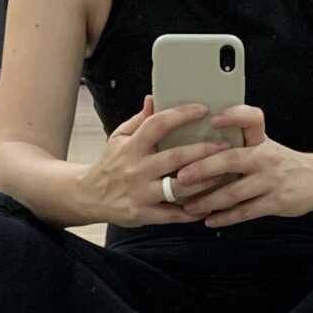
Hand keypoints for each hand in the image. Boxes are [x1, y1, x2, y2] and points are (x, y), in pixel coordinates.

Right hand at [82, 96, 220, 227]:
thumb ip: (139, 120)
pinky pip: (174, 214)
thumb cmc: (109, 164)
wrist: (87, 195)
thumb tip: (154, 98)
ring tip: (223, 174)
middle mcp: (136, 169)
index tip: (203, 110)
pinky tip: (209, 205)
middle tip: (225, 146)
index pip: (158, 124)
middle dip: (204, 151)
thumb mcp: (119, 138)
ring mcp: (140, 193)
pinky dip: (193, 211)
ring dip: (205, 181)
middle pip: (175, 157)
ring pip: (179, 187)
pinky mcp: (143, 214)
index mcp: (131, 146)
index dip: (181, 115)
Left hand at [174, 106, 312, 228]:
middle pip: (231, 159)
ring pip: (233, 192)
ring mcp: (271, 180)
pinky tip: (210, 219)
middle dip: (202, 169)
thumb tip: (200, 148)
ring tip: (189, 206)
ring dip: (208, 200)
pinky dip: (225, 217)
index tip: (213, 120)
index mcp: (262, 140)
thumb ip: (241, 145)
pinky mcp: (276, 202)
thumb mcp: (267, 146)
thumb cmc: (285, 163)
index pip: (251, 119)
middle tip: (181, 177)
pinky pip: (244, 211)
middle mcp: (266, 157)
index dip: (233, 116)